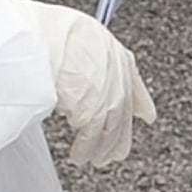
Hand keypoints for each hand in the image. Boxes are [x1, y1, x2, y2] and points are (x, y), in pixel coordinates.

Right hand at [18, 0, 156, 168]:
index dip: (141, 101)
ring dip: (100, 148)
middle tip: (116, 152)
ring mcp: (107, 96)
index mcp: (115, 53)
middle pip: (122, 112)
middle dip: (119, 136)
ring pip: (109, 129)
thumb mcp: (80, 34)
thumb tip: (79, 66)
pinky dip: (85, 149)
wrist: (44, 39)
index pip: (133, 81)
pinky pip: (91, 136)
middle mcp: (117, 76)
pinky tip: (79, 156)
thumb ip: (89, 54)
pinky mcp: (93, 112)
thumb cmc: (51, 32)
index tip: (147, 114)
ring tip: (91, 159)